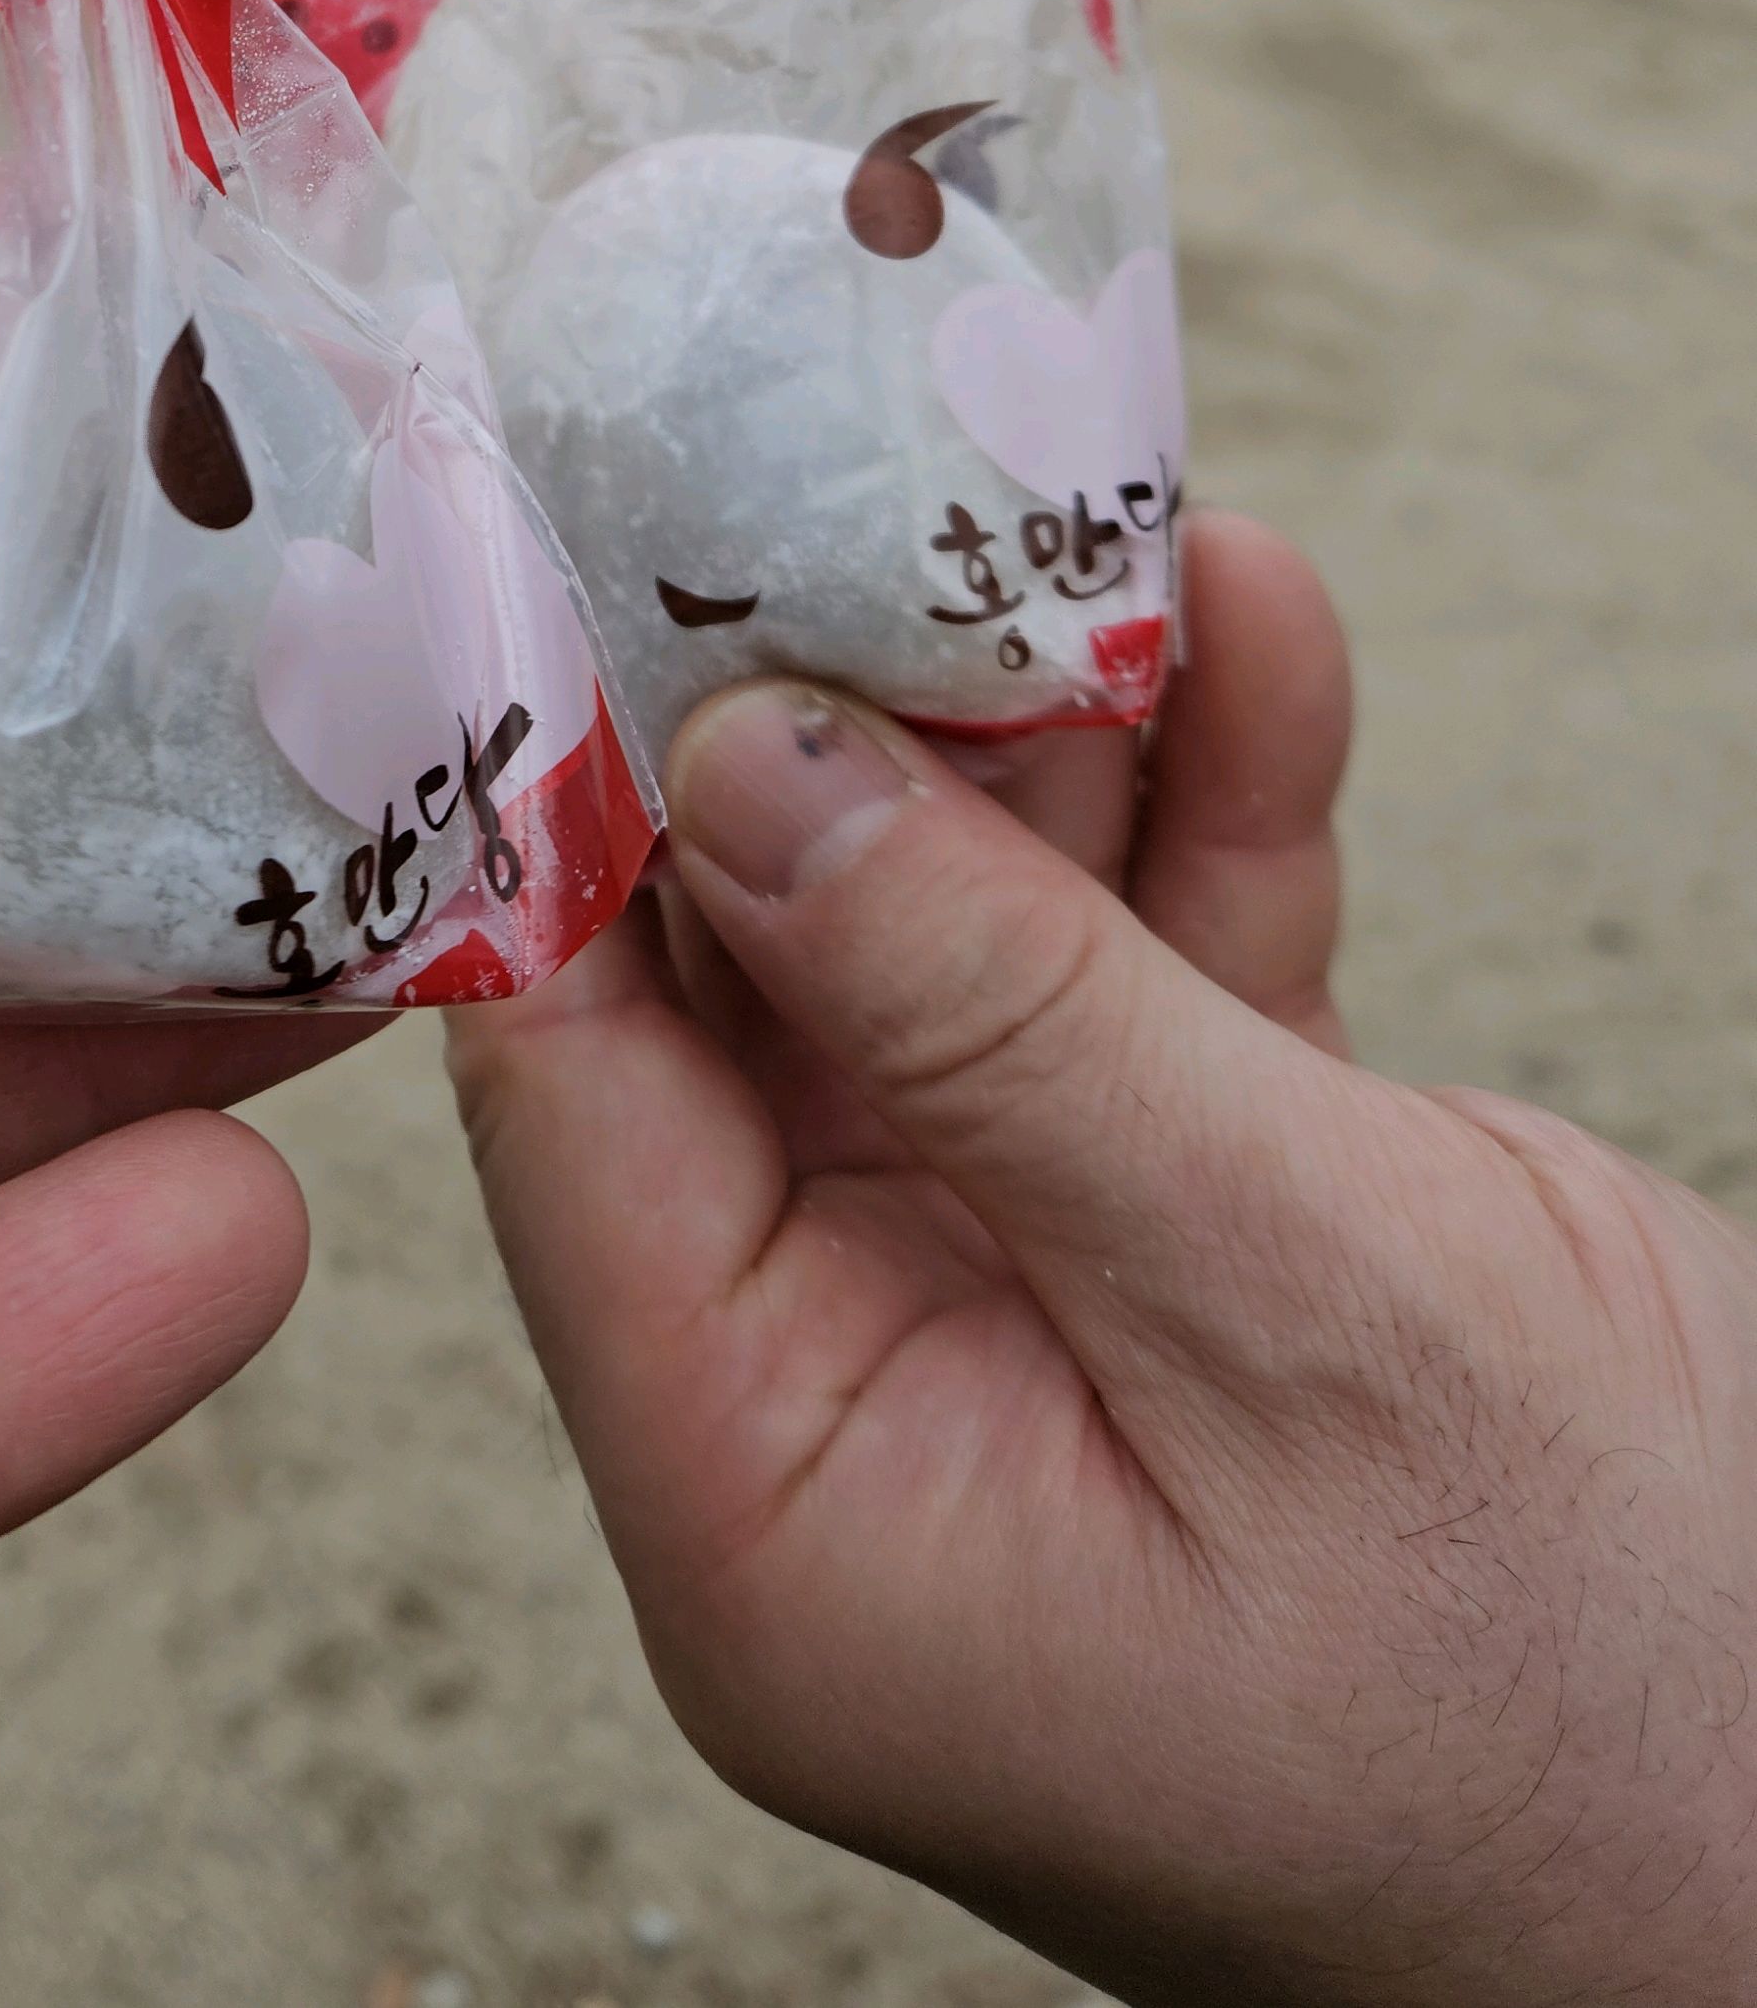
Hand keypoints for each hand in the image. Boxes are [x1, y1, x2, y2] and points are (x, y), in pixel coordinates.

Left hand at [452, 517, 1756, 2005]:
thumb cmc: (1601, 1706)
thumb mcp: (1287, 1309)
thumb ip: (997, 1022)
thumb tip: (739, 769)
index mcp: (781, 1501)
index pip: (578, 1098)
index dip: (574, 819)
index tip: (586, 559)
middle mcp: (863, 1398)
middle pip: (767, 988)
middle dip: (833, 725)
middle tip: (853, 468)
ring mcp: (1028, 1311)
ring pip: (968, 954)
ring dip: (1045, 733)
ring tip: (1066, 497)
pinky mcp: (1202, 1251)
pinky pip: (1149, 991)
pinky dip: (1202, 814)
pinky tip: (1244, 622)